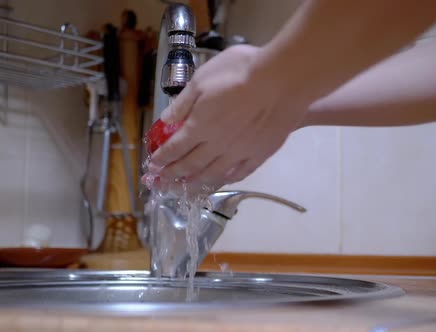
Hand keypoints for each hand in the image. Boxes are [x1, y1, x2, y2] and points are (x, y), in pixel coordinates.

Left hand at [148, 44, 307, 186]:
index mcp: (200, 126)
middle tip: (162, 183)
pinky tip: (222, 180)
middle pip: (191, 165)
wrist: (282, 80)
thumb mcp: (203, 79)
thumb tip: (166, 120)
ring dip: (196, 182)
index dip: (162, 158)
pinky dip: (227, 179)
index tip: (153, 165)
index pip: (175, 147)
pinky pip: (240, 172)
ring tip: (186, 189)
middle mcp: (217, 145)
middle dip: (174, 174)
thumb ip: (184, 102)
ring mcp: (240, 152)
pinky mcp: (260, 154)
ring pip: (214, 173)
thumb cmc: (240, 73)